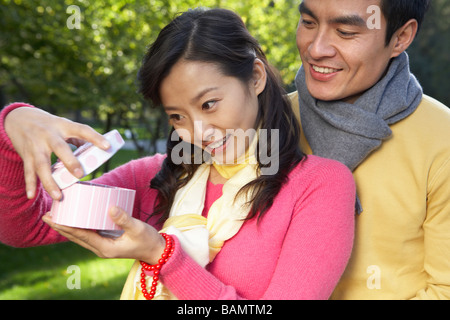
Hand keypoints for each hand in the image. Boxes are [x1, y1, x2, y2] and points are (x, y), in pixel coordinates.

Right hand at [4, 107, 110, 199]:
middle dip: (70, 161)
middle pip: (60, 148)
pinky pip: (28, 172)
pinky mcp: (26, 156)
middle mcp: (49, 135)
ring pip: (42, 165)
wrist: (18, 119)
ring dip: (49, 181)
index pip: (82, 130)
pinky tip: (32, 195)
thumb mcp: (64, 125)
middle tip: (80, 174)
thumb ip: (79, 138)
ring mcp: (36, 147)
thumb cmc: (49, 125)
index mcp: (63, 126)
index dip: (95, 137)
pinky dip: (30, 184)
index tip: (107, 146)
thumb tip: (96, 151)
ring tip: (58, 195)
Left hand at [42, 206, 165, 263]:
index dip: (67, 227)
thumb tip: (110, 207)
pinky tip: (75, 220)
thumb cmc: (148, 240)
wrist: (156, 251)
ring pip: (80, 237)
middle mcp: (101, 249)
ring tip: (56, 217)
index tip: (54, 219)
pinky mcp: (106, 242)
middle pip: (76, 237)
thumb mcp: (137, 229)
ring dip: (67, 228)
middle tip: (47, 216)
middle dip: (61, 227)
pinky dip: (78, 228)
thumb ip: (124, 219)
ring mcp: (103, 247)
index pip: (82, 236)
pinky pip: (88, 235)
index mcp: (106, 248)